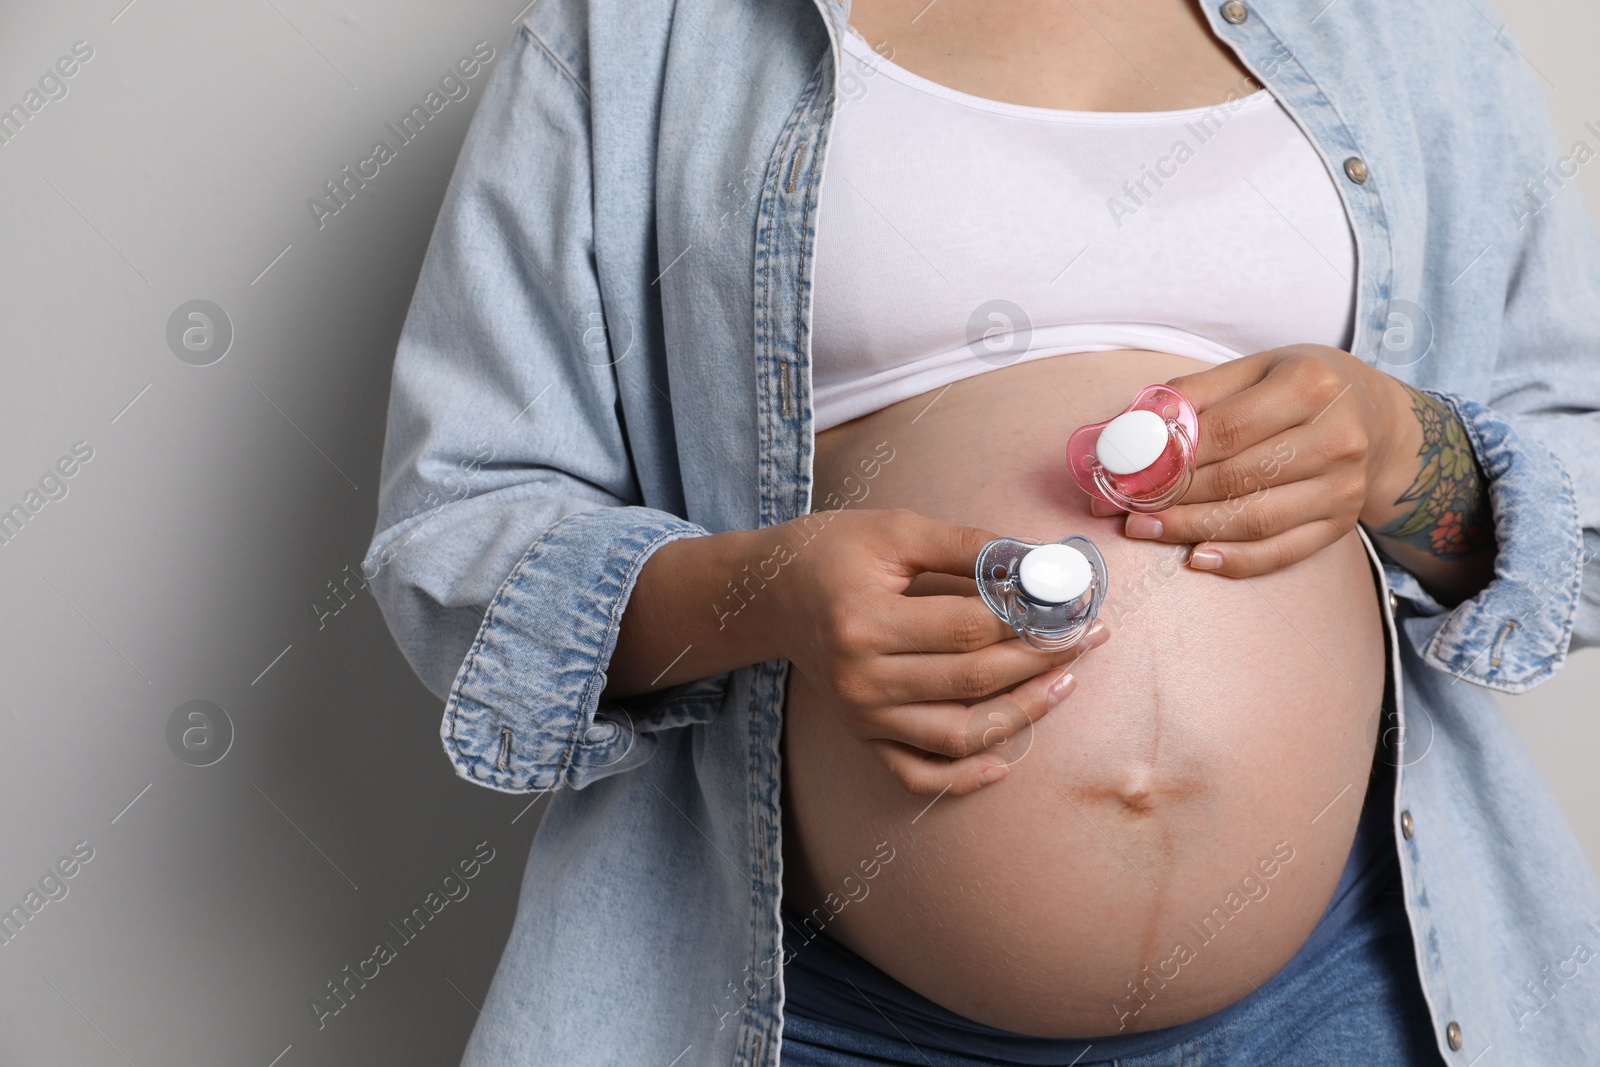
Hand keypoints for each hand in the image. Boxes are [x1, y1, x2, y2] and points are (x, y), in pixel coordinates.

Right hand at [769, 508, 1108, 795]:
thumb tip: (1041, 563)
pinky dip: (963, 778)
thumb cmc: (833, 551)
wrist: (769, 594)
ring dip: (1022, 713)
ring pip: (958, 734)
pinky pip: (917, 775)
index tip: (1073, 604)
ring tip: (1064, 682)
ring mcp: (861, 715)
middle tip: (1086, 636)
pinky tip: (1004, 762)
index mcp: (865, 622)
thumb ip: (969, 546)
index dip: (1030, 619)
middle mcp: (861, 678)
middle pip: (973, 681)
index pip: (969, 629)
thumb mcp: (896, 531)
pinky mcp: (863, 735)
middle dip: (1041, 660)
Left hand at [1090, 345, 1415, 577]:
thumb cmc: (1303, 388)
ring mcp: (1343, 487)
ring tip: (1145, 530)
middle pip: (1237, 478)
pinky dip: (1237, 560)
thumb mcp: (1256, 368)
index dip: (1169, 455)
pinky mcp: (1342, 524)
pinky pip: (1282, 551)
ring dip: (1191, 530)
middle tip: (1123, 507)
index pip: (1226, 430)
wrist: (1379, 421)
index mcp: (1310, 386)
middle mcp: (1336, 438)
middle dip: (1171, 497)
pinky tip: (1196, 558)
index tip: (1124, 470)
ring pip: (1254, 519)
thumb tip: (1132, 428)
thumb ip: (1195, 394)